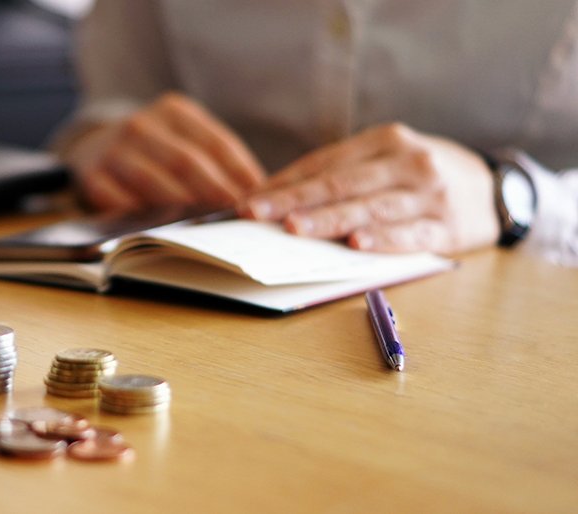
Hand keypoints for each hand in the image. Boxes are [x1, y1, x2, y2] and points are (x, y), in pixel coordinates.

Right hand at [61, 92, 264, 210]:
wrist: (93, 147)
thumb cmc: (155, 149)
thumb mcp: (184, 137)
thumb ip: (215, 158)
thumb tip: (257, 191)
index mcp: (173, 110)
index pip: (216, 142)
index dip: (240, 171)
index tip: (259, 195)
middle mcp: (141, 124)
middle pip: (186, 161)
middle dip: (215, 191)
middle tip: (236, 215)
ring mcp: (113, 149)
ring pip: (153, 181)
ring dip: (182, 207)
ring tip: (207, 226)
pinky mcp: (92, 177)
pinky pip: (120, 201)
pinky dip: (143, 216)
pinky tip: (163, 229)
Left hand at [240, 123, 499, 253]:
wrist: (497, 187)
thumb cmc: (422, 175)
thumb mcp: (387, 160)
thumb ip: (342, 175)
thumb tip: (277, 199)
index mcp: (385, 140)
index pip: (325, 163)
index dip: (285, 182)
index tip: (249, 199)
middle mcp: (408, 161)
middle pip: (342, 184)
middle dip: (295, 200)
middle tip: (258, 214)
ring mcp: (430, 194)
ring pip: (370, 208)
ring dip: (329, 220)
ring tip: (294, 229)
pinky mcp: (449, 226)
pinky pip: (410, 234)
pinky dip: (382, 240)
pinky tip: (356, 245)